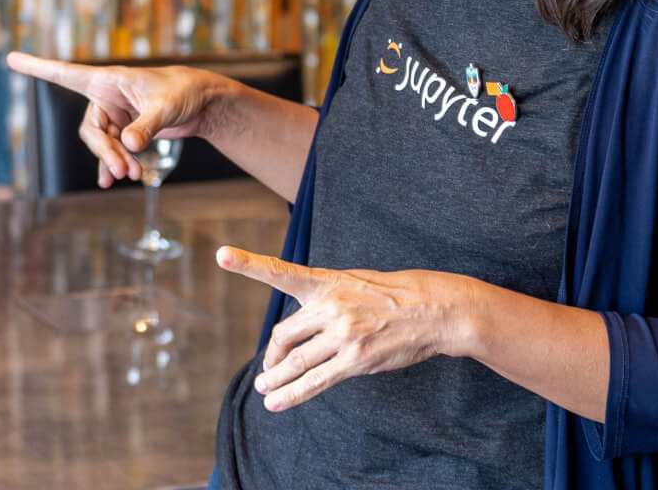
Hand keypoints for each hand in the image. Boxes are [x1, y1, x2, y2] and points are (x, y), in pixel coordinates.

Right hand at [4, 52, 219, 186]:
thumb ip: (145, 126)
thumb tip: (128, 145)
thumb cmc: (183, 92)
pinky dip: (112, 164)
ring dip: (113, 160)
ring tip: (132, 175)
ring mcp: (115, 115)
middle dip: (103, 151)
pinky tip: (111, 180)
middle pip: (90, 128)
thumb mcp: (165, 107)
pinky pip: (110, 150)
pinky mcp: (126, 130)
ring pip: (101, 143)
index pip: (65, 74)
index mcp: (108, 80)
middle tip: (122, 171)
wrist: (202, 103)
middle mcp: (106, 96)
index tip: (11, 58)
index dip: (37, 68)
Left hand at [215, 246, 462, 411]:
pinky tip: (276, 402)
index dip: (250, 262)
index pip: (281, 271)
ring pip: (295, 361)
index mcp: (326, 282)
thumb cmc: (392, 295)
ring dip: (275, 378)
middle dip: (273, 356)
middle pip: (285, 334)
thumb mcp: (353, 283)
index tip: (222, 254)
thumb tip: (302, 329)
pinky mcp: (355, 359)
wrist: (434, 309)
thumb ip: (324, 300)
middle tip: (268, 370)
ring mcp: (343, 333)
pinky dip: (292, 394)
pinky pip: (316, 381)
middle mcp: (330, 306)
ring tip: (263, 388)